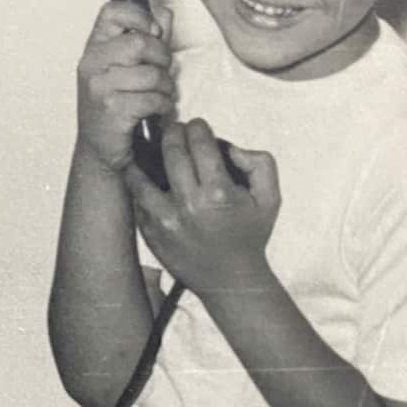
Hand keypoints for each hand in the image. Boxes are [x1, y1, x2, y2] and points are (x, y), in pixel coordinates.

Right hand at [76, 1, 174, 171]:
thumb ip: (148, 38)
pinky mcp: (112, 110)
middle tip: (163, 72)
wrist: (100, 148)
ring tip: (162, 94)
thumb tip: (164, 13)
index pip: (112, 12)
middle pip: (140, 43)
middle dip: (162, 58)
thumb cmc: (115, 106)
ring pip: (150, 74)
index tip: (153, 32)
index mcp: (94, 47)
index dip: (139, 16)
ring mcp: (99, 87)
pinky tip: (158, 109)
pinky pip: (152, 98)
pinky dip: (163, 105)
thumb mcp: (128, 67)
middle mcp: (91, 64)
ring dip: (166, 86)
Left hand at [124, 117, 280, 297]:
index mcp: (218, 193)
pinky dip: (138, 184)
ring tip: (148, 148)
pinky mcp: (150, 233)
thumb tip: (228, 146)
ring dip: (144, 156)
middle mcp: (188, 206)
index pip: (200, 143)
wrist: (230, 280)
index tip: (197, 125)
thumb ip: (259, 162)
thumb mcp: (270, 197)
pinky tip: (143, 175)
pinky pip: (137, 200)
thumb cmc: (250, 235)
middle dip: (172, 132)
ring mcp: (164, 221)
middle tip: (174, 129)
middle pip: (171, 152)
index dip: (197, 127)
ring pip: (140, 176)